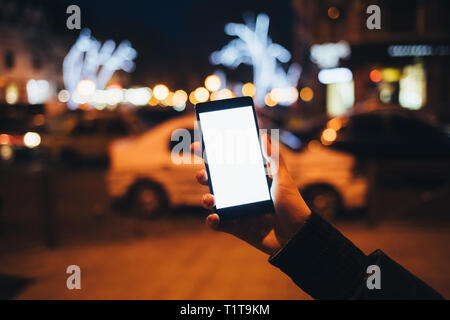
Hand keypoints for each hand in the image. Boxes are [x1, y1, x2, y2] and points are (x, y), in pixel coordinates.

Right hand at [191, 134, 310, 255]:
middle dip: (204, 176)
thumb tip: (263, 135)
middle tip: (201, 174)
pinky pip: (219, 224)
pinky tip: (214, 217)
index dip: (213, 155)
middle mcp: (241, 193)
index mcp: (251, 179)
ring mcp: (237, 210)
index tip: (200, 145)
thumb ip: (274, 158)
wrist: (297, 236)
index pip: (229, 163)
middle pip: (216, 181)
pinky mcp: (237, 227)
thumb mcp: (284, 180)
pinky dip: (212, 221)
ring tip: (209, 199)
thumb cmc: (293, 206)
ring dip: (206, 199)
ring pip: (214, 202)